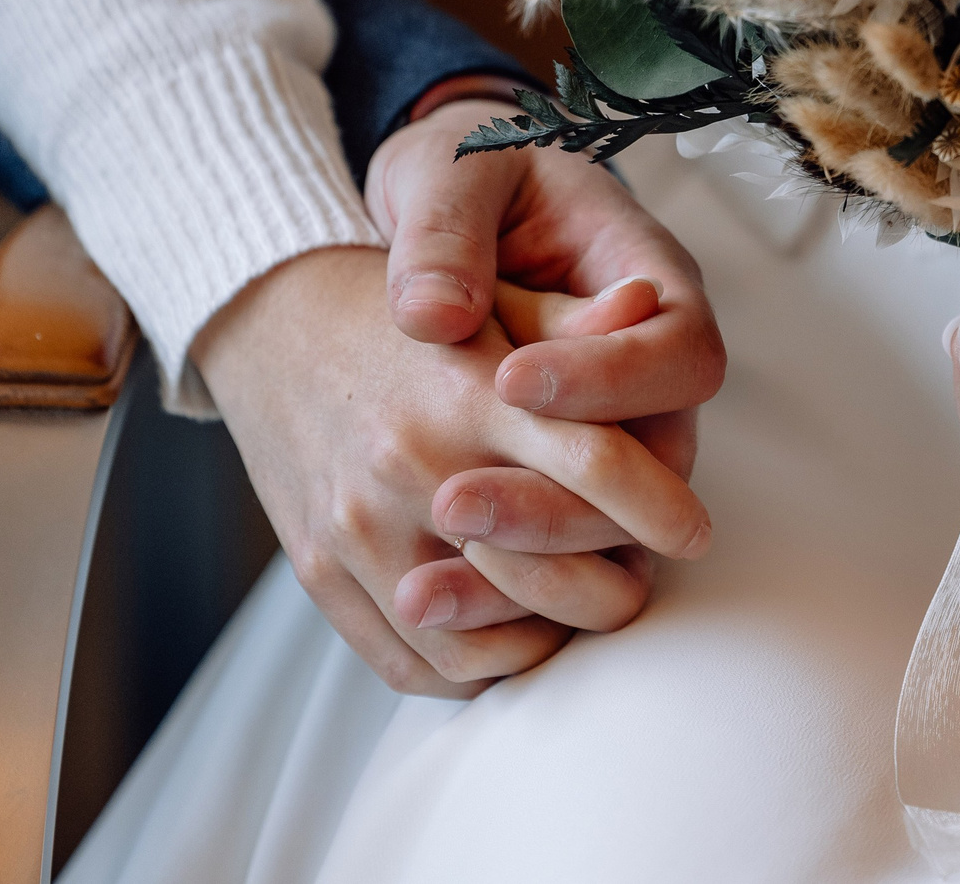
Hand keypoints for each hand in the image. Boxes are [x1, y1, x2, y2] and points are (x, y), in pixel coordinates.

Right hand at [194, 99, 722, 695]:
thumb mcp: (486, 292)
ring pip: (477, 640)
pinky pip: (410, 661)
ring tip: (573, 610)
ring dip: (542, 640)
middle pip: (542, 572)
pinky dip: (472, 667)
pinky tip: (505, 634)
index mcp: (461, 389)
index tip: (691, 531)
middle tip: (637, 578)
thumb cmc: (390, 306)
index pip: (588, 463)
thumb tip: (648, 305)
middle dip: (611, 587)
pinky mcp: (320, 568)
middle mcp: (408, 464)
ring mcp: (356, 527)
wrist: (268, 316)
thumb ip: (571, 317)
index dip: (655, 505)